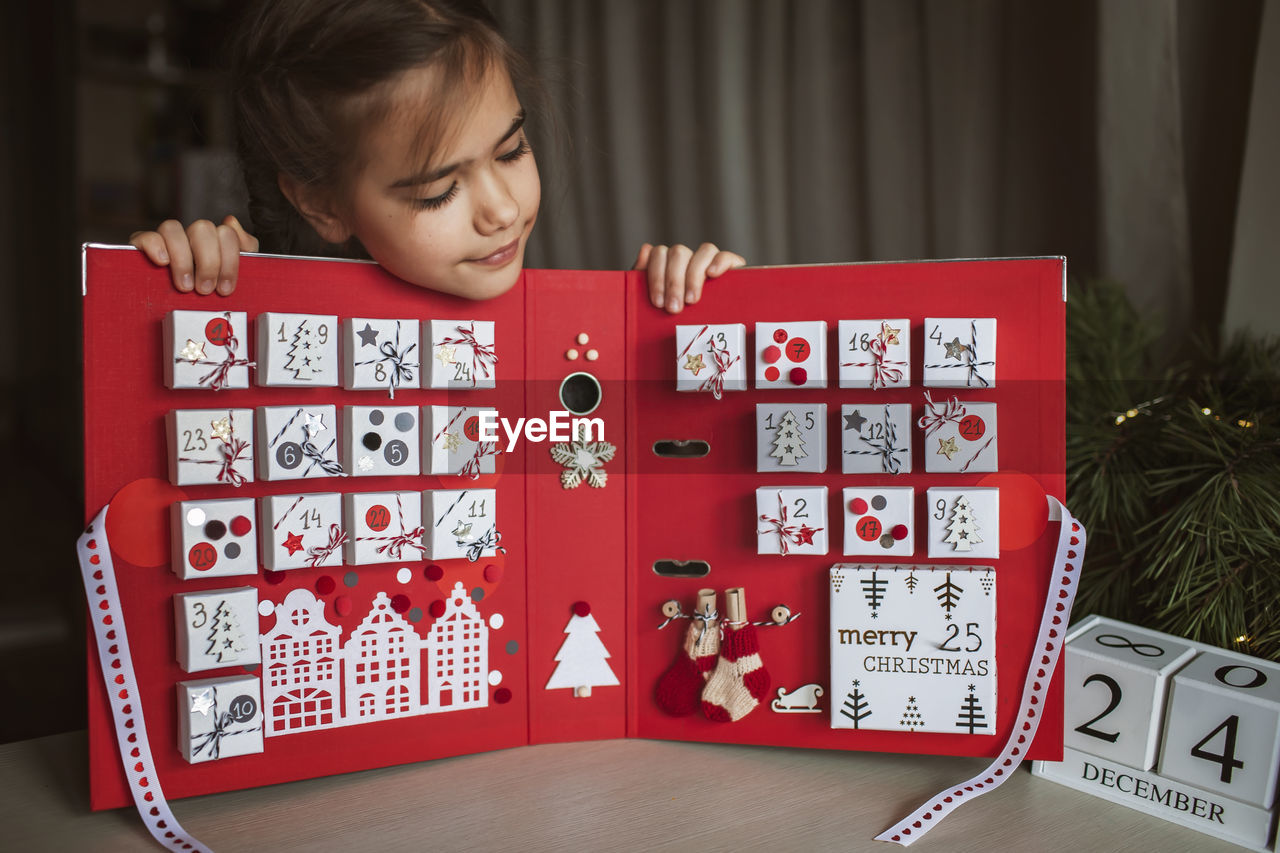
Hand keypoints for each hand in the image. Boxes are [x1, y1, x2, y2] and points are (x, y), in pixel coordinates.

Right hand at [129, 215, 258, 294]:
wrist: (174, 312)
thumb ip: (245, 248)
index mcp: (214, 240)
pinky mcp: (142, 246)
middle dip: (208, 262)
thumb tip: (231, 222)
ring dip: (182, 260)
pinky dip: (155, 247)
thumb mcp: (233, 274)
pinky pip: (146, 236)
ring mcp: (166, 239)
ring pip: (172, 228)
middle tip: (205, 289)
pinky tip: (163, 263)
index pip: (226, 233)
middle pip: (202, 228)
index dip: (229, 261)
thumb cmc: (208, 290)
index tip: (225, 288)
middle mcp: (190, 235)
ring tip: (185, 286)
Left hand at [633, 242, 745, 312]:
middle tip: (674, 308)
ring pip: (704, 251)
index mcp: (669, 263)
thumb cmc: (674, 320)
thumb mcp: (655, 305)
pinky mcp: (732, 267)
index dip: (657, 276)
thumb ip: (643, 279)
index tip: (658, 303)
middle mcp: (690, 258)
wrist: (706, 340)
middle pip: (679, 253)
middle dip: (674, 282)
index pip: (660, 254)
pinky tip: (712, 274)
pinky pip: (726, 255)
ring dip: (694, 276)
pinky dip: (719, 262)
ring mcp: (711, 261)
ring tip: (692, 300)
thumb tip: (645, 250)